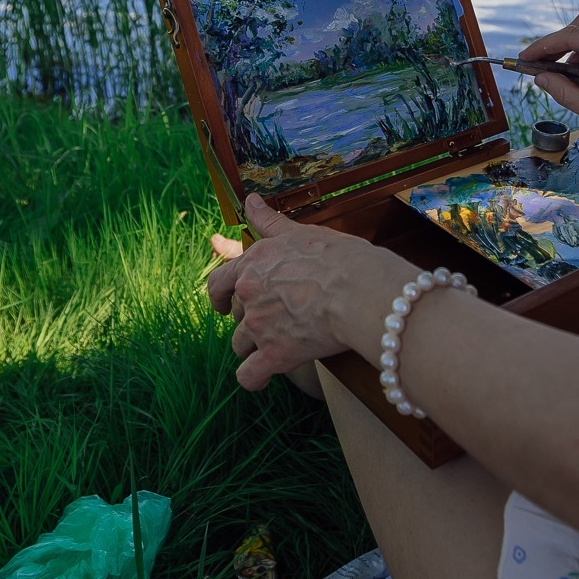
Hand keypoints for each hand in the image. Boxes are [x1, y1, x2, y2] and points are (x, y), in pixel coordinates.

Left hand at [206, 194, 415, 390]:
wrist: (361, 291)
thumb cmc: (340, 258)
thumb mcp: (301, 233)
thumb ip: (270, 221)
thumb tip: (250, 200)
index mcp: (253, 263)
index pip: (219, 280)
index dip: (218, 295)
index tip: (221, 304)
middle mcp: (248, 294)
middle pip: (234, 315)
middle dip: (248, 321)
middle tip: (272, 322)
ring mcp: (259, 326)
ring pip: (240, 344)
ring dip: (253, 347)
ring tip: (277, 346)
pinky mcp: (274, 355)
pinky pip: (249, 376)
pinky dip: (254, 379)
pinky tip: (265, 377)